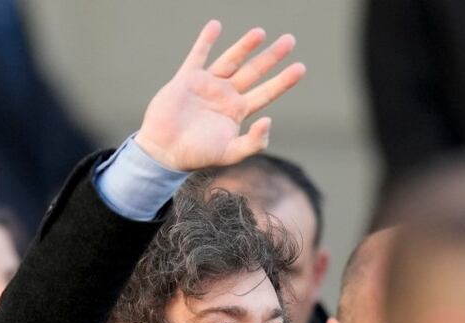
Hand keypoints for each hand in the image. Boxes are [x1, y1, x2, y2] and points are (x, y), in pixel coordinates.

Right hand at [135, 20, 305, 171]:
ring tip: (261, 32)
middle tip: (290, 40)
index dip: (283, 81)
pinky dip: (205, 41)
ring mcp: (206, 85)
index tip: (300, 68)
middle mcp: (225, 96)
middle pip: (254, 72)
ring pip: (231, 60)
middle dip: (272, 57)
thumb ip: (252, 142)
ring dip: (245, 46)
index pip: (266, 93)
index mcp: (237, 112)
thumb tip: (269, 120)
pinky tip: (215, 25)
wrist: (163, 151)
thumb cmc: (196, 156)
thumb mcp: (230, 154)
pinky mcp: (186, 79)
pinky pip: (198, 56)